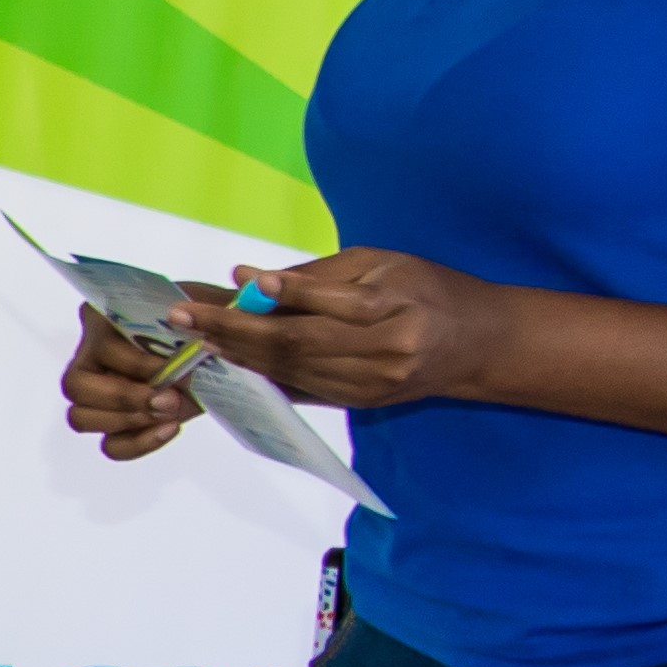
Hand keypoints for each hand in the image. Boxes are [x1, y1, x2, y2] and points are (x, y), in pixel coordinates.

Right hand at [61, 306, 203, 461]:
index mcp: (103, 320)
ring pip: (80, 417)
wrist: (224, 351)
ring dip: (127, 420)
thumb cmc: (206, 323)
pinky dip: (140, 443)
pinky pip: (111, 445)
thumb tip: (179, 316)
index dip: (136, 364)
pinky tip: (170, 428)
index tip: (176, 368)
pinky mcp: (115, 424)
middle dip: (124, 397)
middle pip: (76, 385)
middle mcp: (90, 356)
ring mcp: (97, 394)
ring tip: (169, 413)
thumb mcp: (204, 307)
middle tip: (169, 399)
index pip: (101, 347)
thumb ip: (196, 309)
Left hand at [167, 247, 507, 411]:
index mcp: (395, 309)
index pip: (323, 305)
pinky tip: (227, 360)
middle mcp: (383, 353)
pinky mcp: (359, 402)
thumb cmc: (430, 290)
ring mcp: (370, 385)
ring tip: (196, 337)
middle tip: (185, 318)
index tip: (229, 284)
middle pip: (297, 345)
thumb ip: (317, 276)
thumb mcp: (383, 264)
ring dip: (237, 355)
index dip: (273, 295)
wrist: (480, 345)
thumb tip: (248, 278)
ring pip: (292, 371)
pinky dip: (260, 374)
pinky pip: (300, 389)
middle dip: (234, 331)